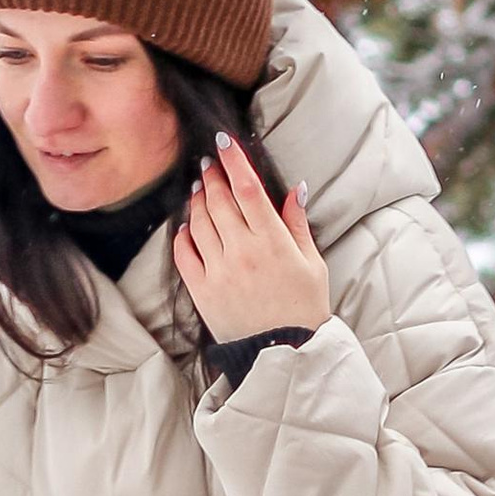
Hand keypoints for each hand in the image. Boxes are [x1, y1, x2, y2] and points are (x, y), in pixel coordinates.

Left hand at [172, 135, 331, 343]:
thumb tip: (296, 188)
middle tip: (209, 162)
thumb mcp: (311, 263)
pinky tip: (187, 224)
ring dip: (198, 200)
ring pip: (200, 222)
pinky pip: (184, 254)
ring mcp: (218, 272)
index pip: (248, 189)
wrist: (283, 354)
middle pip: (220, 200)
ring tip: (200, 187)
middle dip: (212, 175)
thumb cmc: (302, 308)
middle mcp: (242, 252)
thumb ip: (298, 224)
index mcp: (272, 242)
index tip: (224, 141)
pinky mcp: (202, 291)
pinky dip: (183, 235)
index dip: (234, 160)